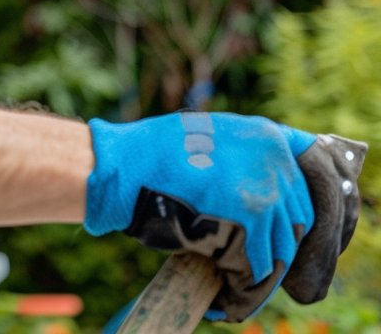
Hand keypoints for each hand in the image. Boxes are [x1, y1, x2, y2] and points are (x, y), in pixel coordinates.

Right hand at [84, 113, 364, 321]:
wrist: (124, 166)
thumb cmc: (151, 156)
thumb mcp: (206, 137)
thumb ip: (240, 158)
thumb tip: (258, 194)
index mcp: (267, 137)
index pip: (299, 187)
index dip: (288, 218)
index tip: (275, 236)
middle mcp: (275, 161)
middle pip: (295, 220)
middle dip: (274, 246)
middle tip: (246, 261)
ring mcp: (265, 191)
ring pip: (281, 247)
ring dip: (260, 268)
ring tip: (236, 278)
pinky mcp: (250, 220)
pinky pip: (259, 263)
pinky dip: (245, 283)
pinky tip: (227, 288)